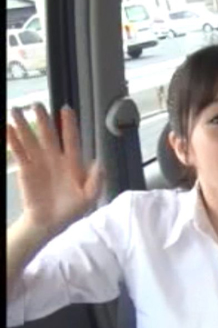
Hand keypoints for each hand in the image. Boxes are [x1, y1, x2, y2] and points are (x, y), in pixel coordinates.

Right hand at [7, 104, 103, 234]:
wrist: (50, 222)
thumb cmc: (71, 210)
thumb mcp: (89, 198)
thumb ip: (96, 181)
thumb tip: (99, 163)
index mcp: (73, 163)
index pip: (71, 140)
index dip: (69, 125)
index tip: (66, 109)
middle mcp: (55, 158)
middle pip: (49, 135)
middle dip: (43, 119)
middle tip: (37, 105)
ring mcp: (39, 162)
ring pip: (31, 139)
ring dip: (24, 125)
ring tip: (16, 110)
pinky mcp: (26, 169)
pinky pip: (19, 151)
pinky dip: (12, 140)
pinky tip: (8, 128)